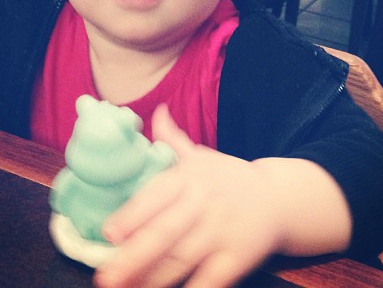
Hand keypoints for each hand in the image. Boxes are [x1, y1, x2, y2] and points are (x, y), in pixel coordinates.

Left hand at [94, 105, 315, 287]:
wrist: (278, 198)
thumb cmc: (228, 178)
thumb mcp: (200, 155)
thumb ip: (172, 138)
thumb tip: (155, 111)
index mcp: (190, 176)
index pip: (157, 195)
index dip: (132, 214)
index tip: (108, 233)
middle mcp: (204, 203)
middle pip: (165, 232)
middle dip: (134, 256)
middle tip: (105, 277)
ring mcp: (221, 232)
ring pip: (182, 260)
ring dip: (152, 279)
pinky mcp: (238, 258)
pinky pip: (210, 280)